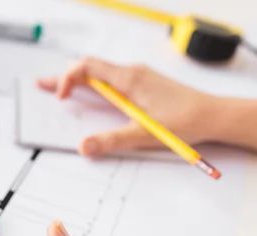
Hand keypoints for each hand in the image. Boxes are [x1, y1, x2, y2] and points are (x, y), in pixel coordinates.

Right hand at [36, 57, 219, 156]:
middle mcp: (131, 73)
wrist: (213, 116)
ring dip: (78, 81)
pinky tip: (91, 96)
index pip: (86, 68)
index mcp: (127, 80)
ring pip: (99, 72)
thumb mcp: (143, 135)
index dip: (66, 79)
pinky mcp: (143, 84)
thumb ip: (111, 141)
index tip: (60, 98)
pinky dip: (93, 85)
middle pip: (88, 67)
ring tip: (61, 91)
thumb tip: (84, 147)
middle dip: (63, 78)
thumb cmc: (184, 121)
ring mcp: (137, 77)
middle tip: (43, 86)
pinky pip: (111, 79)